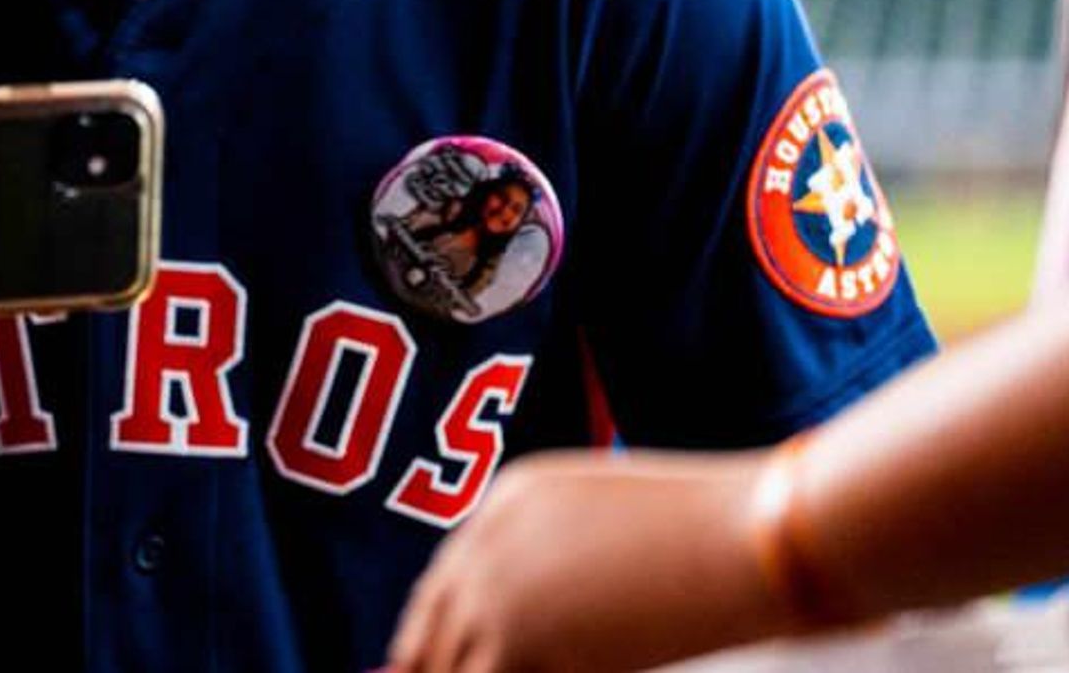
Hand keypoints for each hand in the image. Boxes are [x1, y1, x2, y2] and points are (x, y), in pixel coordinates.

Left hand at [386, 451, 784, 672]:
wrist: (745, 540)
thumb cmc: (709, 530)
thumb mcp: (613, 516)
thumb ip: (561, 550)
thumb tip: (553, 610)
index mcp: (506, 502)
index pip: (443, 582)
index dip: (428, 632)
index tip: (412, 665)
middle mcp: (486, 544)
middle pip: (431, 630)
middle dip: (424, 668)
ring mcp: (498, 594)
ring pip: (451, 668)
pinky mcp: (523, 642)